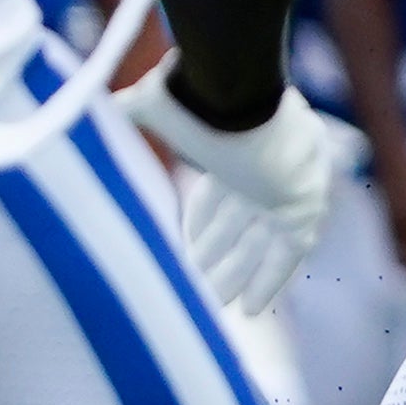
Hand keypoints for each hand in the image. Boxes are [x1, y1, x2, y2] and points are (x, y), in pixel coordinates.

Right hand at [114, 60, 339, 312]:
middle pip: (237, 223)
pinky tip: (249, 307)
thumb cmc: (191, 99)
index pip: (216, 194)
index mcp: (232, 142)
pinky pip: (288, 252)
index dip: (200, 223)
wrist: (242, 97)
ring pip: (257, 242)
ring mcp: (286, 184)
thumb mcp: (156, 106)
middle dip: (215, 257)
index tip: (185, 252)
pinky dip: (270, 279)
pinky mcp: (304, 206)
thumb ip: (137, 112)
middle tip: (193, 292)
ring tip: (208, 306)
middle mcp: (264, 164)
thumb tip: (101, 109)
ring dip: (232, 274)